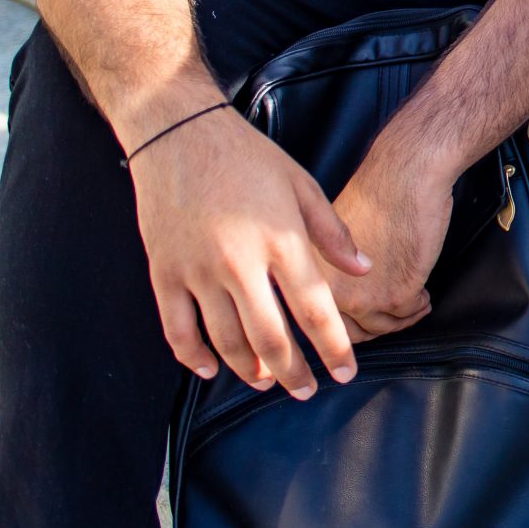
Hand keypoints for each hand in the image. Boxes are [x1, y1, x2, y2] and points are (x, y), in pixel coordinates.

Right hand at [128, 104, 366, 395]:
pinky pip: (177, 330)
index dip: (333, 348)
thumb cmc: (249, 158)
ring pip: (225, 340)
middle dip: (292, 372)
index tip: (346, 373)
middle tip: (307, 392)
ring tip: (267, 381)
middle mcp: (239, 263)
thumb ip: (334, 233)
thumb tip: (365, 270)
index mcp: (281, 242)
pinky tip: (212, 369)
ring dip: (248, 369)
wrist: (180, 135)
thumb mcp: (303, 186)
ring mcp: (197, 272)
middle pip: (270, 337)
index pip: (314, 310)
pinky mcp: (164, 274)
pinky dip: (194, 357)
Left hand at [326, 149, 454, 343]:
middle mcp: (329, 292)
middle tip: (396, 314)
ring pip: (384, 327)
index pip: (323, 319)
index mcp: (309, 275)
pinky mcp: (395, 294)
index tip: (368, 317)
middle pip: (353, 331)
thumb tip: (348, 295)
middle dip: (378, 325)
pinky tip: (424, 295)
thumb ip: (330, 269)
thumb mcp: (331, 235)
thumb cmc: (375, 194)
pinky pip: (409, 314)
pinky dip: (419, 306)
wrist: (404, 175)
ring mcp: (362, 297)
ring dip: (402, 318)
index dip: (350, 322)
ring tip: (415, 303)